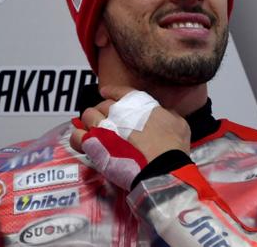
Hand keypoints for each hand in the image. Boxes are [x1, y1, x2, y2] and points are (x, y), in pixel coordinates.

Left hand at [71, 85, 190, 161]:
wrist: (161, 167)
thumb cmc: (172, 146)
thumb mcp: (179, 122)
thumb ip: (168, 114)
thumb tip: (165, 114)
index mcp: (137, 102)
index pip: (119, 91)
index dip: (111, 91)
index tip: (105, 92)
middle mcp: (118, 111)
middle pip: (102, 104)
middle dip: (103, 112)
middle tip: (107, 122)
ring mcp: (104, 127)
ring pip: (88, 116)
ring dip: (91, 122)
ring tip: (94, 130)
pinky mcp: (94, 146)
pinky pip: (77, 136)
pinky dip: (78, 136)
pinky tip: (82, 140)